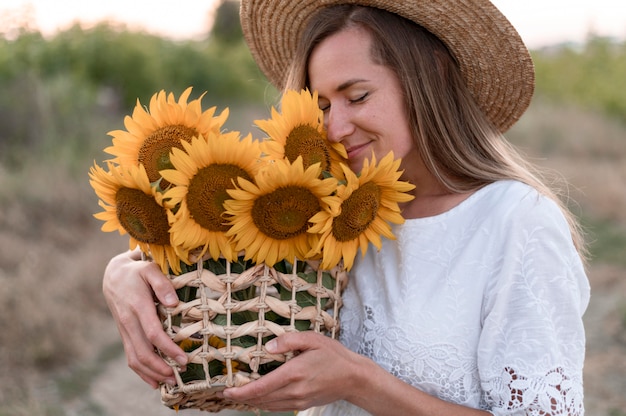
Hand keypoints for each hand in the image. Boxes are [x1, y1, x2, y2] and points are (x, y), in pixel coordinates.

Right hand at [102, 249, 186, 387]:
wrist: (113, 276)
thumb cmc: (137, 271)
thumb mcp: (150, 269)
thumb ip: (162, 284)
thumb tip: (173, 303)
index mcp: (137, 306)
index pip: (153, 333)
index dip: (168, 348)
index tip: (183, 359)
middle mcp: (129, 321)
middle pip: (143, 352)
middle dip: (161, 367)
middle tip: (180, 375)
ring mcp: (125, 330)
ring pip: (135, 358)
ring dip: (152, 373)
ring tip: (171, 381)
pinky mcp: (124, 334)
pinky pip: (131, 357)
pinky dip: (142, 372)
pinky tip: (155, 381)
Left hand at [221, 331, 363, 410]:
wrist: (354, 378)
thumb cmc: (334, 355)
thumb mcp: (312, 339)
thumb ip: (288, 340)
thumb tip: (268, 346)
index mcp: (293, 373)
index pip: (260, 388)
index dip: (240, 392)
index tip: (226, 390)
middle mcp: (294, 391)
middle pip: (260, 399)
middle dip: (241, 397)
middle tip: (227, 391)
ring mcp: (298, 401)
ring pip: (268, 406)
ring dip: (252, 402)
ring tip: (239, 394)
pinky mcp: (303, 405)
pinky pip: (278, 407)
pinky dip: (265, 404)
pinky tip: (259, 398)